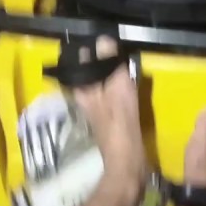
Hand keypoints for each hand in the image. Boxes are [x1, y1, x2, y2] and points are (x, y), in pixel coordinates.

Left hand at [68, 37, 146, 201]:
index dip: (84, 50)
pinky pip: (108, 96)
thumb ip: (111, 68)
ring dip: (104, 73)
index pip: (78, 64)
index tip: (95, 38)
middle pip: (86, 75)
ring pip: (97, 86)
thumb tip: (103, 41)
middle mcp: (87, 101)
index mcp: (85, 93)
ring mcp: (98, 112)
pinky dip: (114, 86)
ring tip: (117, 60)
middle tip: (108, 46)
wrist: (126, 166)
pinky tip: (124, 83)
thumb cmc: (121, 128)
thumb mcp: (118, 93)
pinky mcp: (109, 121)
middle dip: (94, 60)